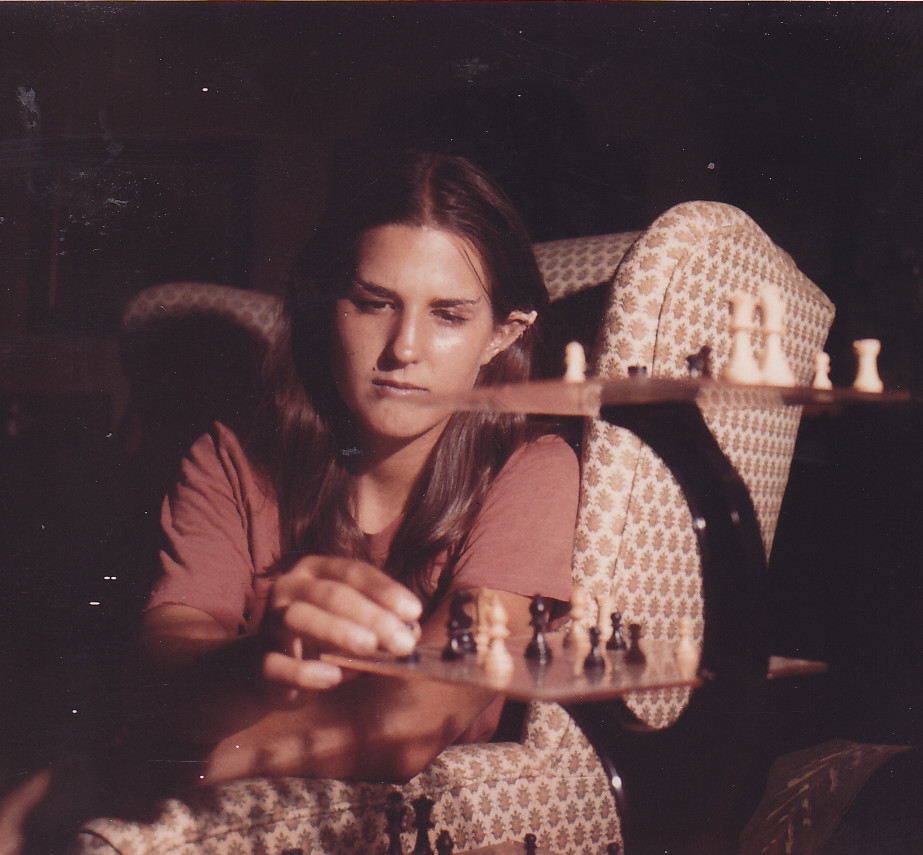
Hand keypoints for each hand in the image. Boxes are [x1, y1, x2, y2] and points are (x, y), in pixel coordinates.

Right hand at [260, 555, 421, 692]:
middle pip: (331, 594)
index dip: (385, 590)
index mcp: (316, 570)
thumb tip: (412, 631)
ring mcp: (270, 622)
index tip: (414, 611)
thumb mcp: (354, 624)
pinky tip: (334, 677)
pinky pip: (279, 663)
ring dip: (338, 631)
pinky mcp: (259, 660)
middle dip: (371, 615)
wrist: (272, 670)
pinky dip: (308, 670)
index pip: (353, 572)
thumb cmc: (323, 639)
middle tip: (402, 640)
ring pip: (300, 618)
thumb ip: (382, 623)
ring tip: (370, 648)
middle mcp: (290, 587)